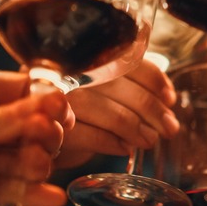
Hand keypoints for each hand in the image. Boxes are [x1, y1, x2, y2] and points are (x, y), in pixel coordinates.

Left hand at [0, 56, 68, 205]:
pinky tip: (44, 193)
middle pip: (25, 127)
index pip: (20, 89)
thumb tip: (38, 115)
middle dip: (42, 133)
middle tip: (48, 141)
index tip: (61, 111)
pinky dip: (24, 193)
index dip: (44, 100)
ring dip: (33, 163)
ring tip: (39, 166)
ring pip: (15, 160)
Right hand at [55, 59, 179, 168]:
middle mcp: (74, 73)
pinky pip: (95, 137)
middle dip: (153, 110)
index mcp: (88, 57)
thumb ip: (130, 86)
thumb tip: (167, 101)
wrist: (36, 131)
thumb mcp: (101, 89)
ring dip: (138, 130)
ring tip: (150, 140)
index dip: (155, 80)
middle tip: (169, 127)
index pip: (129, 61)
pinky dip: (115, 144)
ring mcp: (62, 100)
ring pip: (114, 114)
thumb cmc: (77, 108)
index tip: (170, 99)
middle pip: (125, 88)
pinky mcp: (57, 129)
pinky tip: (125, 148)